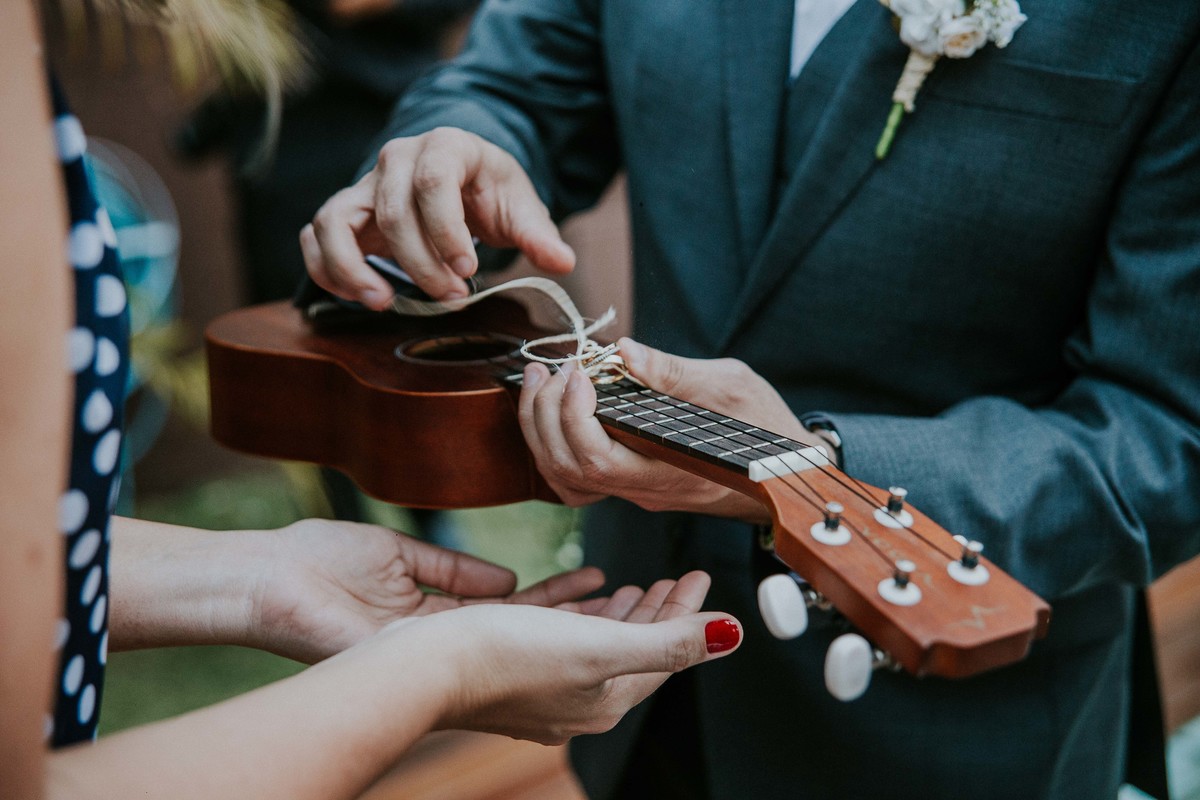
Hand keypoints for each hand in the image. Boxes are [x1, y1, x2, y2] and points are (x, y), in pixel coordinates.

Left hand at [251, 519, 604, 663]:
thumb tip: (509, 581)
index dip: (559, 596)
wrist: (263, 579)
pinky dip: (526, 631)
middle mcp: (444, 639)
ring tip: (620, 608)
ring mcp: (432, 652)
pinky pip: (482, 644)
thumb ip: (456, 569)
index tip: (601, 580)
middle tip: (634, 601)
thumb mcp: (402, 552)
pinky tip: (566, 621)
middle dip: (579, 617)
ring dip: (567, 626)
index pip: (514, 607)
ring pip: (513, 643)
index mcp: (437, 613)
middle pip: (524, 630)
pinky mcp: (415, 656)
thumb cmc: (316, 559)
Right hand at [301, 128, 574, 307]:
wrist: (462, 181)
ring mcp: (364, 185)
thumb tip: (563, 262)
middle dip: (420, 263)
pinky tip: (360, 297)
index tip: (468, 270)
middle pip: (392, 210)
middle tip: (452, 296)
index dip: (446, 231)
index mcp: (446, 146)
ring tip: (383, 303)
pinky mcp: (344, 212)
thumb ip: (538, 235)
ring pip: (335, 220)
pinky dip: (327, 269)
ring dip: (354, 268)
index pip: (434, 181)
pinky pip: (316, 237)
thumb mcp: (520, 208)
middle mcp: (397, 158)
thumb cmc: (490, 192)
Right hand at [401, 570, 741, 744]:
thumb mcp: (601, 646)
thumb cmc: (504, 657)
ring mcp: (542, 691)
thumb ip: (669, 642)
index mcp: (605, 700)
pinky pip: (563, 643)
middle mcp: (577, 702)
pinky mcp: (511, 674)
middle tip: (676, 580)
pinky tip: (575, 598)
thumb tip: (731, 635)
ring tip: (634, 588)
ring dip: (621, 616)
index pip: (665, 654)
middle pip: (634, 652)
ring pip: (598, 648)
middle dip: (658, 613)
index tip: (698, 575)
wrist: (420, 670)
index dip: (687, 613)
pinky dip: (581, 618)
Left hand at [517, 338, 825, 519]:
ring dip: (541, 429)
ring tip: (541, 381)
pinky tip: (555, 406)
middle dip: (544, 416)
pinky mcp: (632, 480)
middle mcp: (645, 490)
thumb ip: (675, 372)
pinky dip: (554, 441)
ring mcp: (636, 489)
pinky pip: (576, 474)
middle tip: (547, 370)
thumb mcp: (732, 388)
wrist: (786, 470)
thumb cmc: (765, 430)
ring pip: (565, 477)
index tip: (578, 373)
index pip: (598, 461)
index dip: (574, 417)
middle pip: (568, 469)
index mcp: (670, 472)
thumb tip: (623, 350)